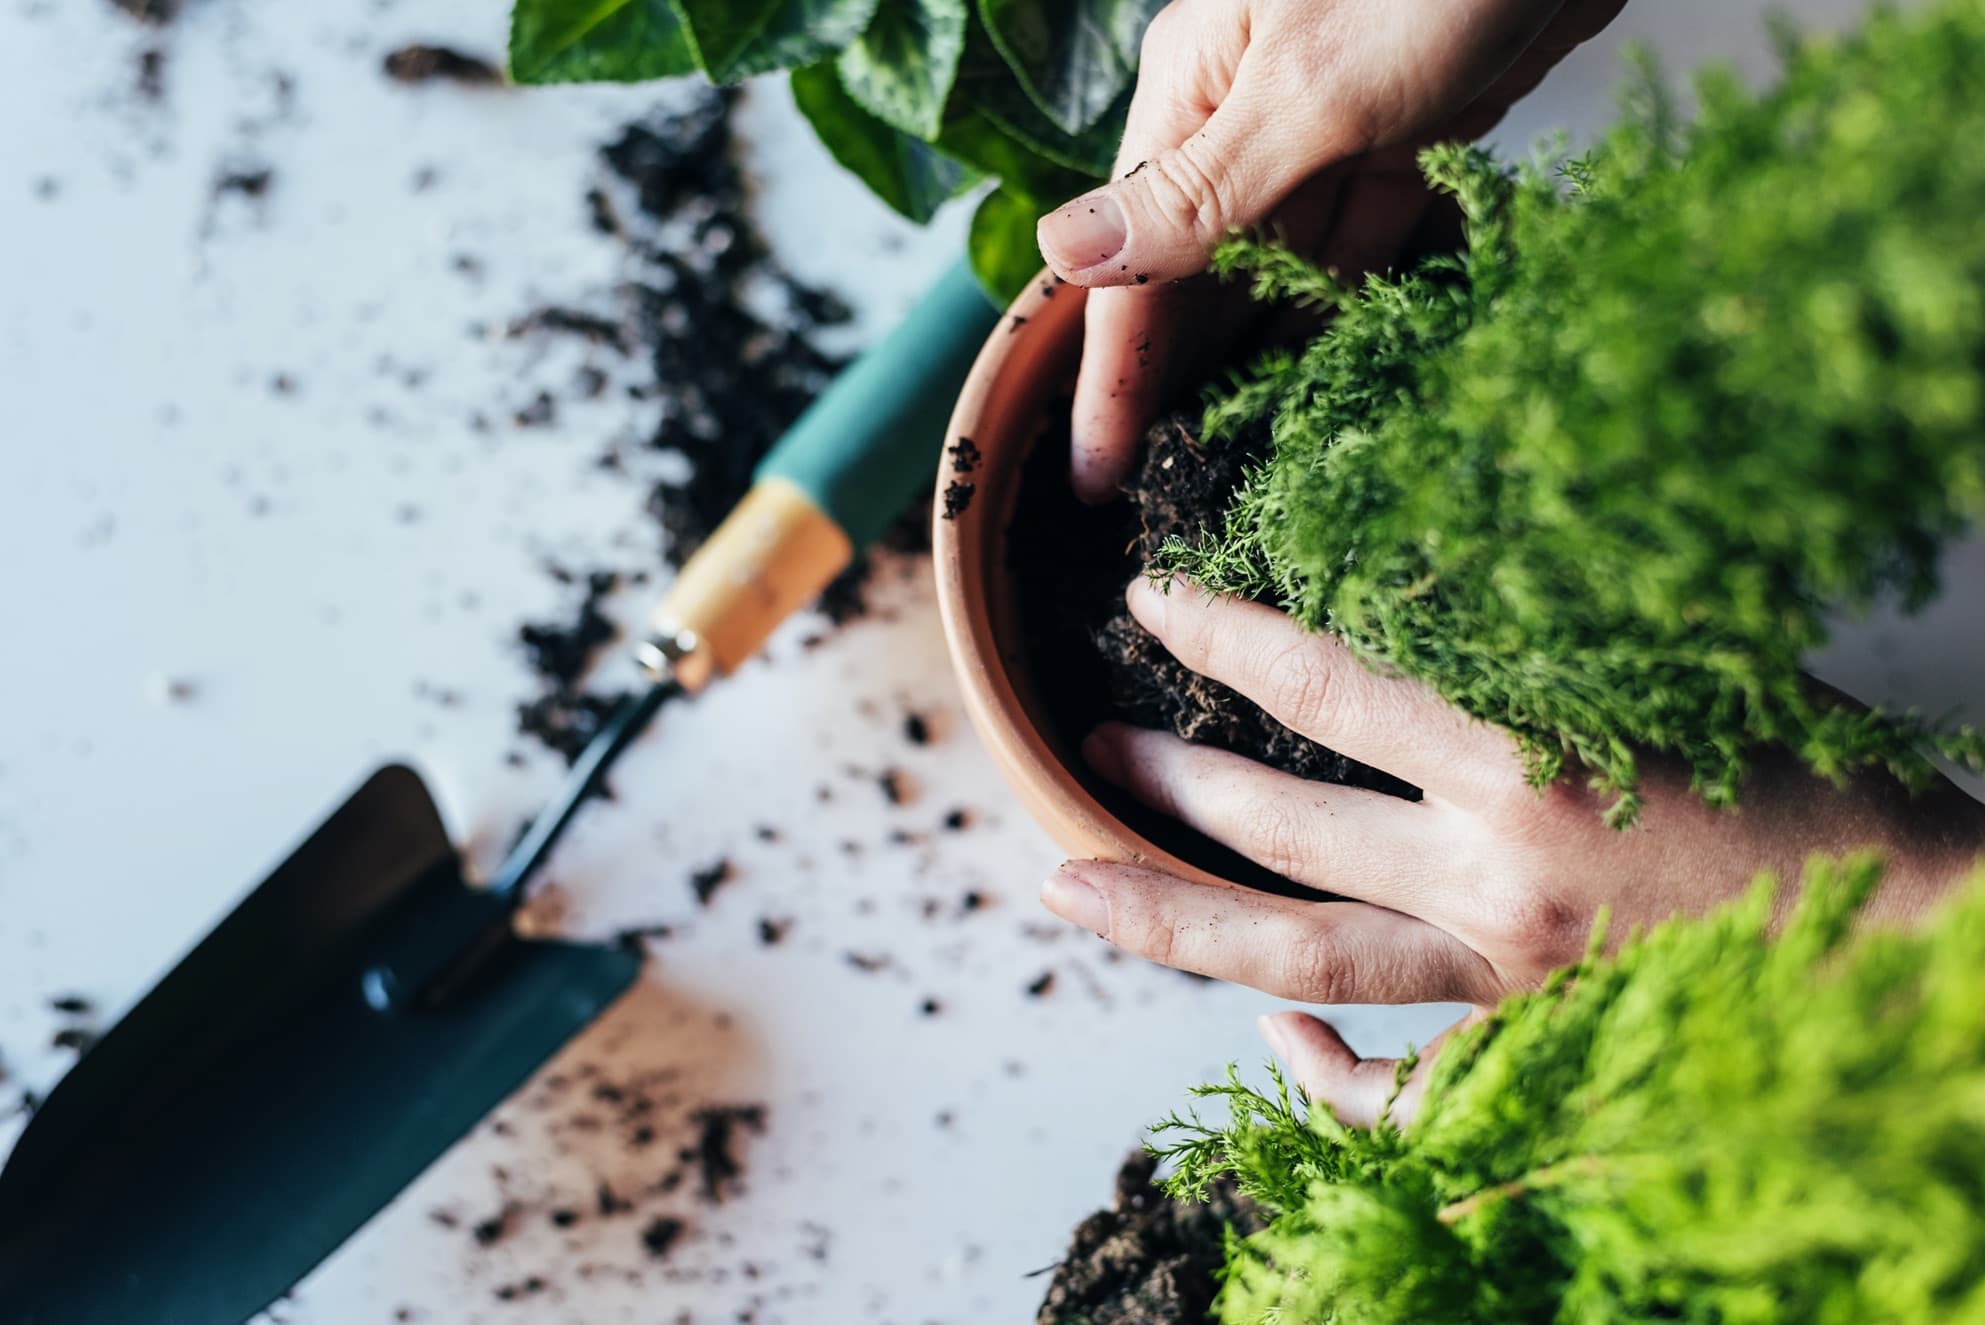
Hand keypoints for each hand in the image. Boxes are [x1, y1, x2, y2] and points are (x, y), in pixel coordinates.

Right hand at [1035, 0, 1625, 501]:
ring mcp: (1327, 118)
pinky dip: (1349, 296)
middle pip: (1195, 269)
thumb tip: (1069, 253)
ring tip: (1239, 451)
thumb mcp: (1309, 89)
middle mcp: (1246, 106)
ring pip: (1278, 259)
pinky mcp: (1407, 124)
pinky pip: (1361, 234)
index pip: (1131, 259)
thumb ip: (1198, 189)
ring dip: (1261, 346)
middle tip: (1168, 484)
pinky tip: (1334, 363)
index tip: (1095, 474)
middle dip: (1180, 373)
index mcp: (1194, 87)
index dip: (1110, 374)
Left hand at [1040, 578, 1984, 1124]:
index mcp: (1528, 757)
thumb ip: (1538, 641)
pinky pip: (1397, 1095)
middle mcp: (1494, 874)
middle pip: (1275, 828)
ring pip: (1296, 956)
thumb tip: (1425, 573)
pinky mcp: (1531, 1053)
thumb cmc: (1806, 786)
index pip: (1324, 686)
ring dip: (1168, 920)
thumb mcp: (1673, 671)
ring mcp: (1503, 980)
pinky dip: (1323, 1078)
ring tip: (1069, 886)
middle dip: (1162, 783)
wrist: (1915, 936)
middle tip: (1088, 747)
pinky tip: (1269, 1038)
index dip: (1219, 636)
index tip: (1149, 601)